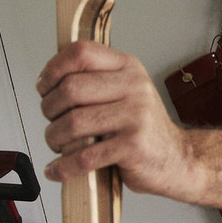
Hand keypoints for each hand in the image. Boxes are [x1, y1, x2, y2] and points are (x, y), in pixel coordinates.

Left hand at [36, 42, 188, 192]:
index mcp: (128, 67)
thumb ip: (95, 81)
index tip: (44, 87)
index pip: (81, 53)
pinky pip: (85, 157)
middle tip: (52, 121)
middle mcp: (134, 87)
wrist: (177, 159)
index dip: (53, 69)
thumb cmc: (142, 127)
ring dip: (54, 138)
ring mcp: (135, 117)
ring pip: (73, 123)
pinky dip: (64, 166)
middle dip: (49, 109)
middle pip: (70, 89)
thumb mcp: (126, 92)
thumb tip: (48, 81)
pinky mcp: (133, 147)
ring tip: (58, 145)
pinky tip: (57, 169)